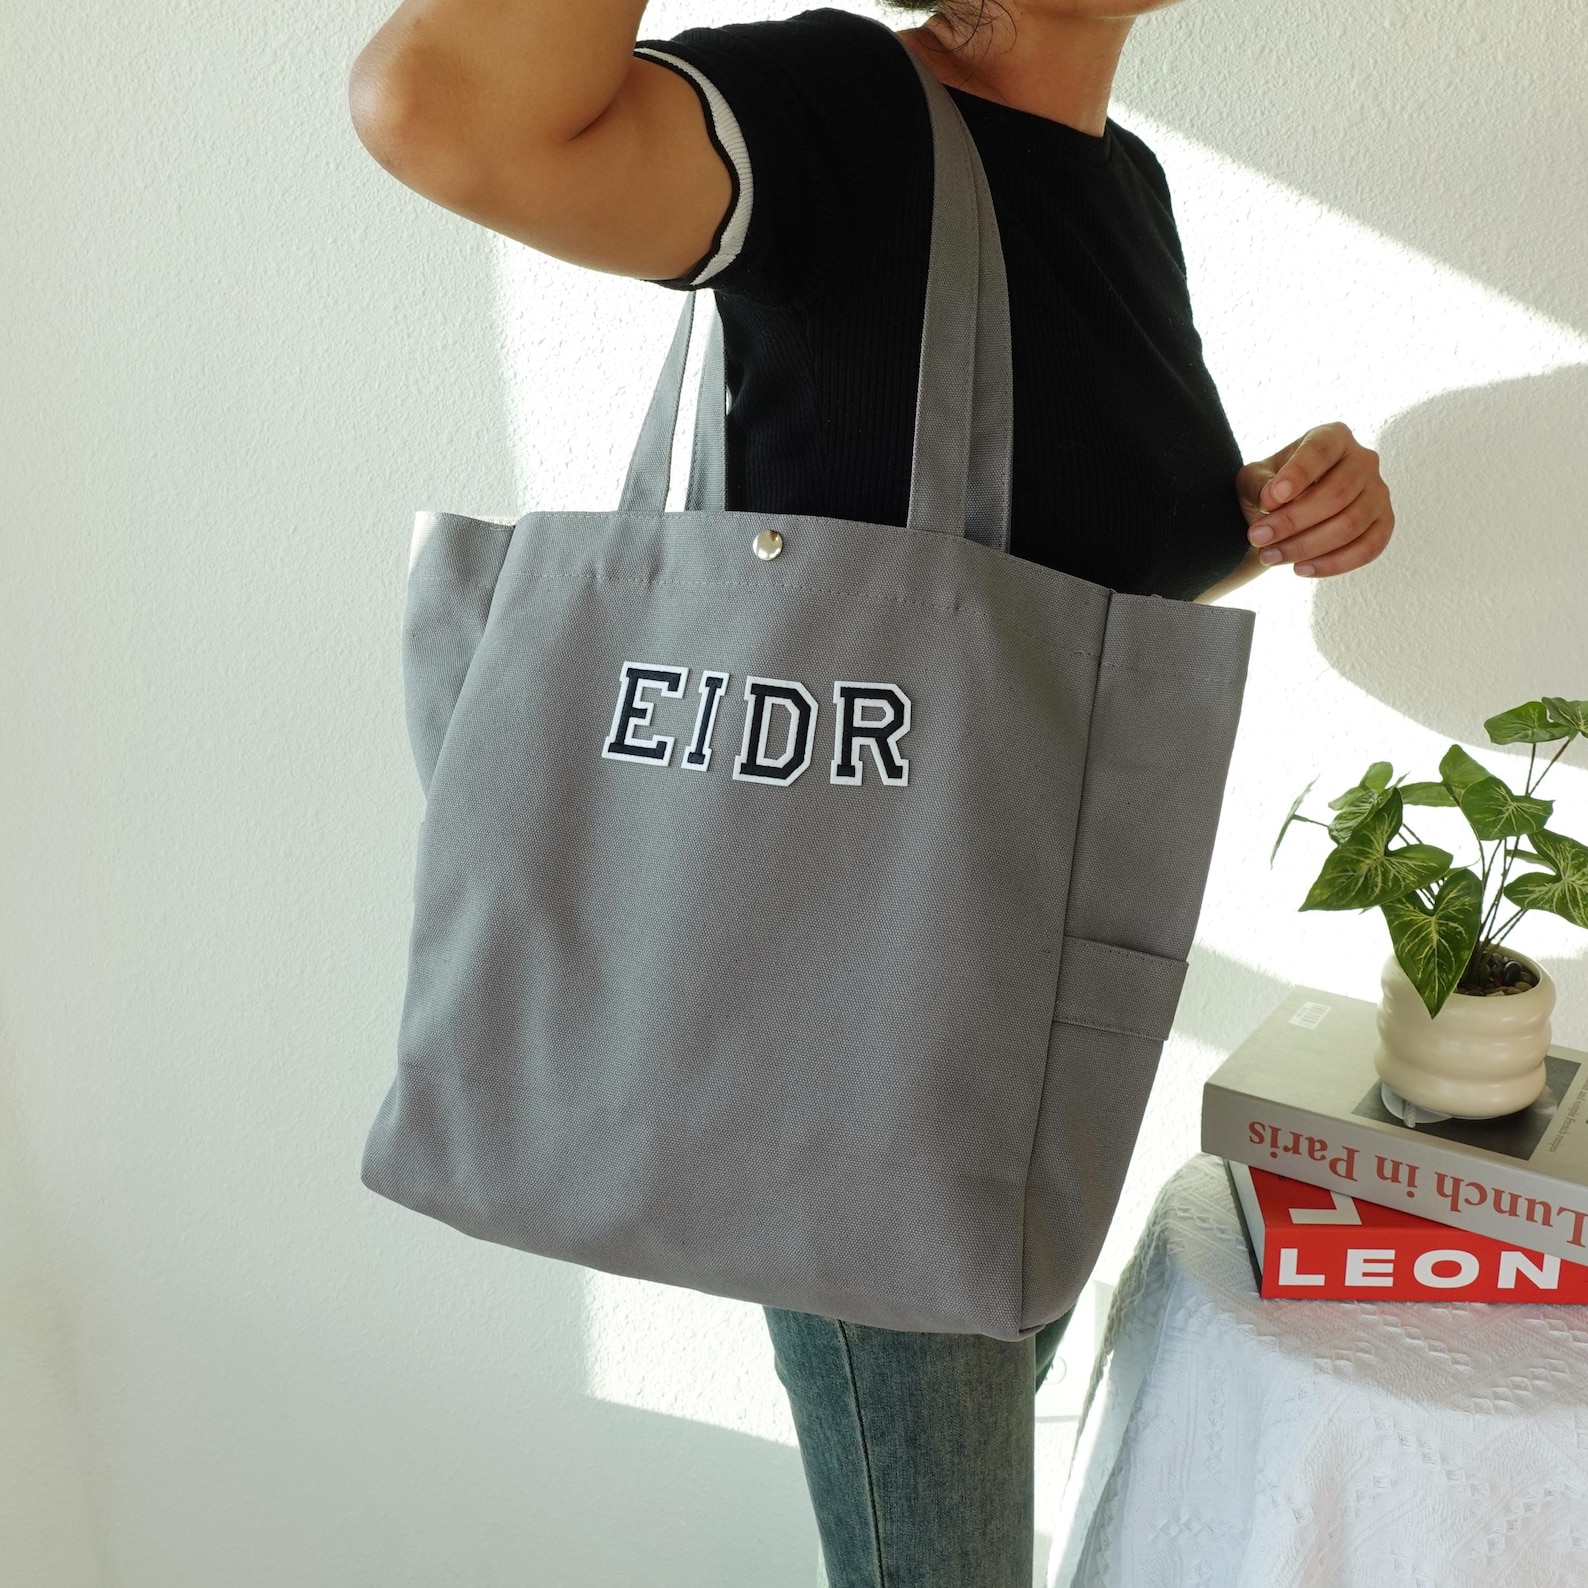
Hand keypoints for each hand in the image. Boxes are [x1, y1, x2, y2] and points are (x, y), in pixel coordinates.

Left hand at [1235, 422, 1393, 578]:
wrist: (1286, 512)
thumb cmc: (1270, 488)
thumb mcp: (1254, 480)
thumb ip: (1259, 485)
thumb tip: (1272, 499)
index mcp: (1333, 437)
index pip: (1320, 451)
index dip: (1297, 474)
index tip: (1270, 499)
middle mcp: (1363, 460)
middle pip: (1336, 494)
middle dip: (1292, 521)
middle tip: (1257, 538)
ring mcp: (1378, 492)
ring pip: (1350, 524)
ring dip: (1306, 546)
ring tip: (1270, 556)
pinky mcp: (1383, 523)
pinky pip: (1368, 549)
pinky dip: (1333, 564)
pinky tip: (1301, 569)